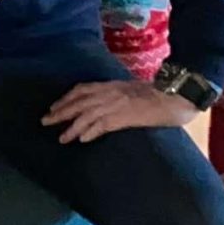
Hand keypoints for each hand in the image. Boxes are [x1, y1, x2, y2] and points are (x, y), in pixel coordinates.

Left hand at [43, 79, 195, 143]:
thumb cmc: (161, 93)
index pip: (82, 90)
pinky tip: (82, 139)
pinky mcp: (126, 116)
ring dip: (72, 126)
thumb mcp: (134, 89)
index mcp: (112, 85)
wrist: (177, 93)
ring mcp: (117, 104)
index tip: (54, 107)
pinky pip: (104, 124)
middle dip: (61, 112)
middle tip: (45, 121)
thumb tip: (108, 105)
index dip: (66, 99)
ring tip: (61, 137)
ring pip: (87, 115)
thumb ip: (119, 94)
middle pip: (79, 102)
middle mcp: (110, 92)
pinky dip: (91, 131)